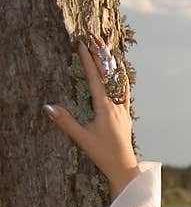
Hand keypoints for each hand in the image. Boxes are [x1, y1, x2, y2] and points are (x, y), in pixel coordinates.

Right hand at [43, 35, 139, 197]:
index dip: (88, 61)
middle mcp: (116, 105)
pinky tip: (120, 75)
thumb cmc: (103, 154)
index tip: (82, 45)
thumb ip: (65, 122)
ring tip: (109, 50)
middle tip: (94, 40)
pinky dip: (121, 79)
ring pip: (119, 81)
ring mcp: (123, 109)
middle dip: (100, 57)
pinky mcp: (126, 115)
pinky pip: (124, 91)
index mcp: (105, 107)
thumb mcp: (82, 138)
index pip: (95, 79)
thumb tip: (48, 107)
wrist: (124, 166)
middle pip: (108, 75)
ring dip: (112, 65)